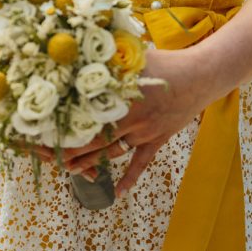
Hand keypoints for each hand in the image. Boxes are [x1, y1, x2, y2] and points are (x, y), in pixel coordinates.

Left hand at [60, 46, 205, 195]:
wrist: (201, 76)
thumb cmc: (166, 62)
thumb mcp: (136, 58)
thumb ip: (110, 61)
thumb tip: (81, 56)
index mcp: (125, 100)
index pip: (90, 118)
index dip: (70, 126)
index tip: (50, 132)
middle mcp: (133, 120)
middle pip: (97, 139)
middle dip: (73, 149)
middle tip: (51, 156)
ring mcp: (145, 133)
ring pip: (113, 152)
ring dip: (91, 162)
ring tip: (70, 171)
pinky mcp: (157, 140)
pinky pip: (140, 163)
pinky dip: (129, 178)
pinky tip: (116, 194)